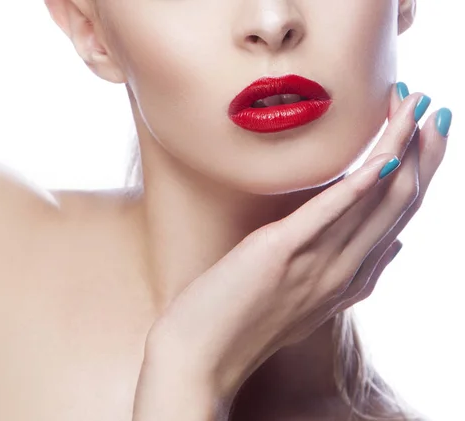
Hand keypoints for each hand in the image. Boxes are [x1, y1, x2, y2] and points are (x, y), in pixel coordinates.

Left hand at [143, 84, 448, 402]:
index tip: (427, 137)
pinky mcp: (280, 254)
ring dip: (397, 148)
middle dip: (423, 153)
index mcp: (350, 279)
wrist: (202, 356)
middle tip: (436, 109)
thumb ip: (354, 273)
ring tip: (413, 107)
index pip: (397, 220)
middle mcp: (344, 272)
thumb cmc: (245, 321)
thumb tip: (395, 247)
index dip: (419, 175)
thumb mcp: (313, 300)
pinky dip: (357, 185)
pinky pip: (328, 215)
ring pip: (373, 202)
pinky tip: (382, 158)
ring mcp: (316, 265)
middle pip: (398, 206)